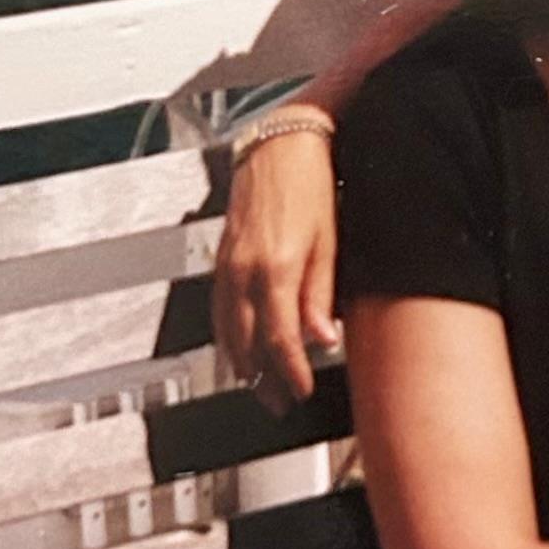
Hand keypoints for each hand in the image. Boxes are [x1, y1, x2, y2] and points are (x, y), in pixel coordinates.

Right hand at [213, 107, 340, 412]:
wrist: (282, 145)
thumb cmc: (312, 186)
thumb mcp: (330, 242)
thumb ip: (321, 296)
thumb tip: (323, 339)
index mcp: (275, 270)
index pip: (280, 339)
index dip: (290, 372)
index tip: (301, 391)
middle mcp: (244, 271)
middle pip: (247, 342)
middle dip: (262, 378)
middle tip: (279, 404)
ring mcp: (227, 264)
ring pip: (226, 329)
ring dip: (241, 363)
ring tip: (258, 388)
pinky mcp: (221, 257)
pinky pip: (218, 309)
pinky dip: (226, 335)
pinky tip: (236, 348)